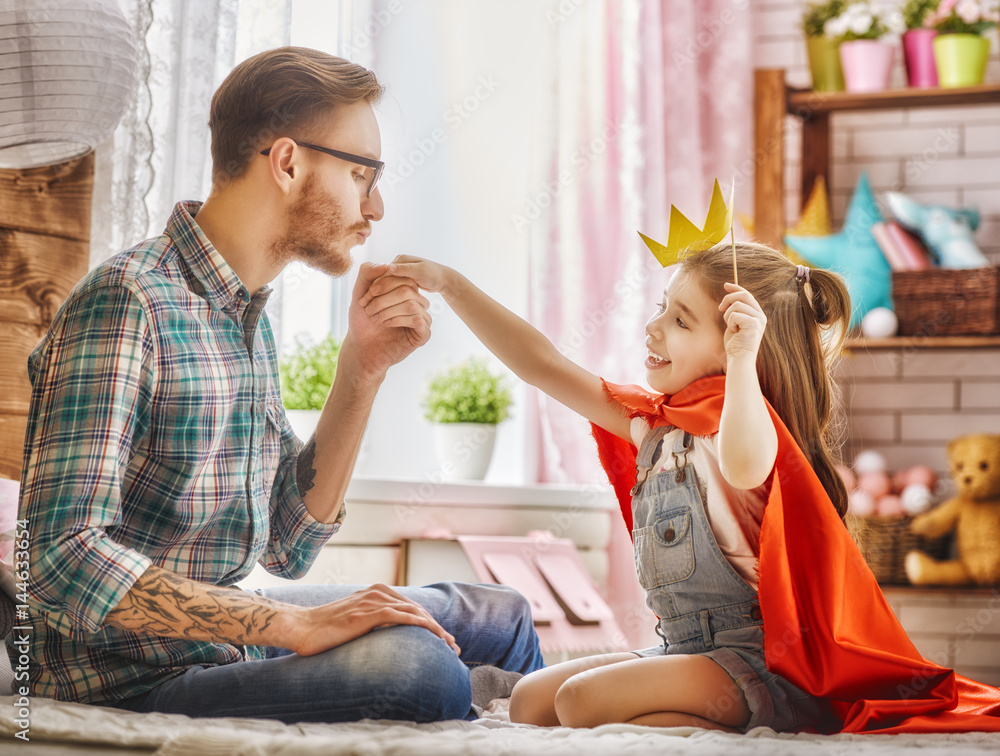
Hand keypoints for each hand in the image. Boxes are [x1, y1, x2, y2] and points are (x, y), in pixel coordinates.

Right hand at [289, 583, 460, 657]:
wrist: (300, 627)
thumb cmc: (323, 631)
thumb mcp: (353, 623)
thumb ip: (370, 624)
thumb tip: (385, 641)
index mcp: (375, 593)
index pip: (411, 607)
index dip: (430, 623)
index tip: (444, 641)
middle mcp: (377, 593)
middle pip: (417, 609)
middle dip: (438, 628)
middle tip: (454, 647)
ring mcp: (372, 601)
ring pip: (414, 612)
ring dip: (436, 629)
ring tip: (449, 646)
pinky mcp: (367, 613)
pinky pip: (402, 616)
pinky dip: (422, 625)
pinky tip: (434, 635)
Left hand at [347, 262, 431, 377]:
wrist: (362, 348)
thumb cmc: (362, 322)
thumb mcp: (360, 293)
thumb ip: (367, 274)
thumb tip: (385, 264)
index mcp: (405, 290)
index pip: (401, 277)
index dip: (381, 284)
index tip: (364, 298)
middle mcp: (417, 302)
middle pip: (407, 289)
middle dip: (383, 298)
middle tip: (368, 309)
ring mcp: (422, 317)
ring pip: (412, 303)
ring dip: (388, 309)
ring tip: (375, 318)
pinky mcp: (424, 333)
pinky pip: (417, 319)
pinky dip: (398, 319)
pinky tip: (386, 324)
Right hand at [359, 254, 456, 303]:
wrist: (443, 279)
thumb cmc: (433, 275)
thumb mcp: (420, 272)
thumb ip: (405, 270)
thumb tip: (389, 267)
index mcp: (400, 260)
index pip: (382, 274)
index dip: (374, 287)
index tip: (366, 299)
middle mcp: (398, 264)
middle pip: (381, 280)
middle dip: (373, 293)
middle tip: (364, 306)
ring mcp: (400, 272)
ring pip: (385, 286)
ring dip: (378, 297)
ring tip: (370, 309)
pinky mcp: (402, 280)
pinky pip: (391, 289)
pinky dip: (385, 297)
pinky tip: (382, 307)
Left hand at [718, 282, 766, 360]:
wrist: (739, 359)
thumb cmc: (735, 344)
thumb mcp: (735, 323)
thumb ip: (736, 311)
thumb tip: (729, 295)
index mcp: (757, 314)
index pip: (747, 295)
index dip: (736, 288)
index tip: (725, 285)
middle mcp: (760, 315)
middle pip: (743, 295)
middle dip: (728, 299)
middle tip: (720, 308)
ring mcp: (758, 319)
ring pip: (736, 305)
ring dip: (727, 316)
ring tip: (731, 327)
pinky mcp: (753, 324)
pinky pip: (734, 314)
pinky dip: (730, 323)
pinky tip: (734, 331)